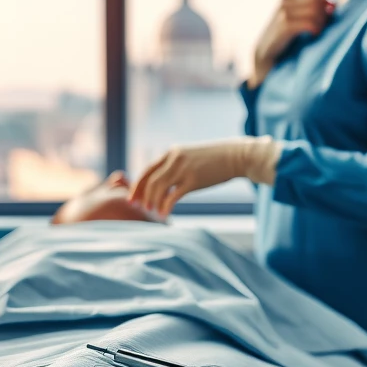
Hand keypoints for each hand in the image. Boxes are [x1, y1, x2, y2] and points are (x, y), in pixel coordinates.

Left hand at [130, 137, 280, 216]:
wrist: (234, 155)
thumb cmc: (213, 159)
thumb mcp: (190, 156)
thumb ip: (176, 166)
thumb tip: (165, 181)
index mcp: (171, 153)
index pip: (147, 170)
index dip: (137, 185)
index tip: (132, 197)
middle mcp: (174, 159)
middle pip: (149, 179)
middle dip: (141, 195)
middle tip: (137, 207)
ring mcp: (183, 169)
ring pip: (158, 187)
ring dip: (152, 201)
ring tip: (151, 212)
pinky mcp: (193, 180)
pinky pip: (173, 195)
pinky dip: (165, 206)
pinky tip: (163, 214)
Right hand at [248, 0, 333, 87]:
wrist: (263, 56)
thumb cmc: (282, 40)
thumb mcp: (293, 20)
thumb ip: (309, 11)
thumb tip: (333, 5)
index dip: (326, 4)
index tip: (329, 17)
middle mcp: (283, 2)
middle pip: (315, 1)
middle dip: (324, 13)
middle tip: (323, 28)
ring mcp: (282, 13)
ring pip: (314, 10)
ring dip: (321, 22)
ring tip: (318, 33)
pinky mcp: (284, 26)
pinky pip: (309, 23)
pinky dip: (315, 29)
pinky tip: (314, 36)